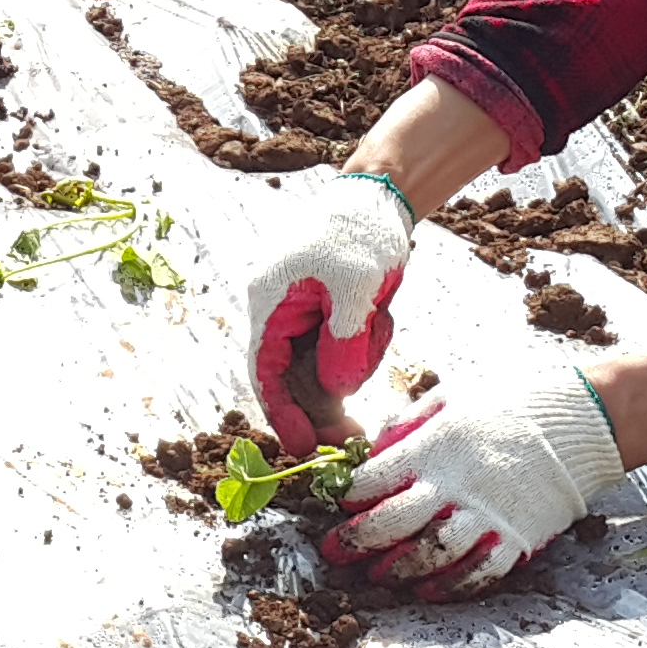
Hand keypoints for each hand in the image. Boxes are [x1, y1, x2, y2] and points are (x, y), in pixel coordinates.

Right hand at [237, 170, 415, 451]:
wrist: (381, 198)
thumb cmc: (363, 234)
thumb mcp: (357, 288)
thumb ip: (342, 344)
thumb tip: (335, 392)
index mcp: (271, 302)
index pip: (265, 372)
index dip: (282, 414)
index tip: (305, 449)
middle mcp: (279, 312)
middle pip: (290, 378)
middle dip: (322, 407)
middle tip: (354, 437)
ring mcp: (302, 314)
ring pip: (318, 369)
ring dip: (351, 367)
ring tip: (379, 326)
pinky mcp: (325, 315)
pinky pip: (338, 352)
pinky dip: (360, 349)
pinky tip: (380, 319)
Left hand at [320, 373, 629, 600]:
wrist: (577, 422)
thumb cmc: (508, 404)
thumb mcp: (450, 399)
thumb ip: (408, 425)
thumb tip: (372, 448)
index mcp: (434, 449)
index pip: (374, 480)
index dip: (348, 496)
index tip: (337, 502)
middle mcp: (455, 487)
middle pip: (392, 525)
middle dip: (357, 542)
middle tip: (336, 552)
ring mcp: (486, 517)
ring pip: (429, 557)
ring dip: (398, 571)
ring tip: (378, 575)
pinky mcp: (515, 540)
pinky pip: (475, 574)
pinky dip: (448, 587)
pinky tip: (427, 591)